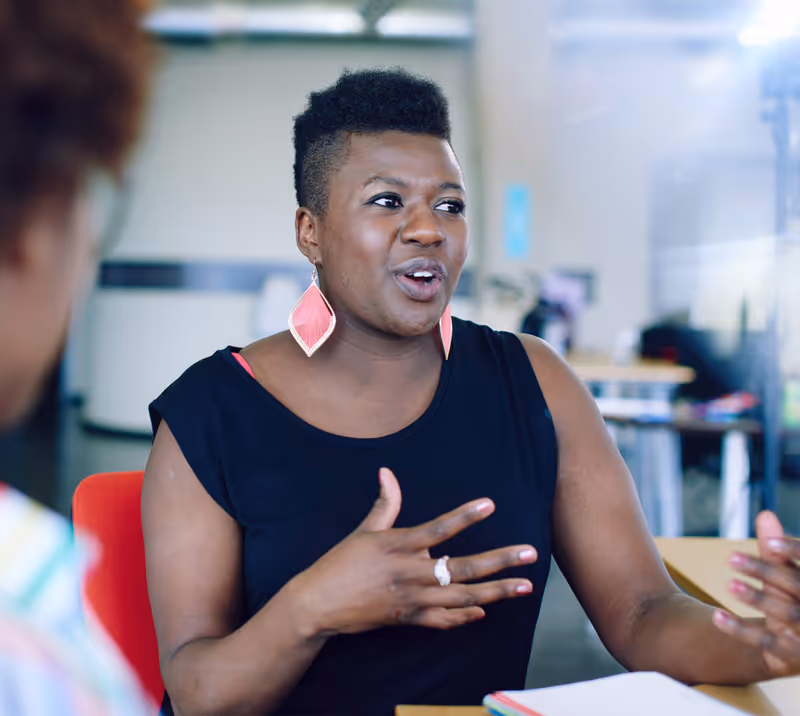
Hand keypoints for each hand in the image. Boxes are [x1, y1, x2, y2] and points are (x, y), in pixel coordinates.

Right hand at [288, 467, 537, 636]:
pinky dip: (464, 617)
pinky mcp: (408, 619)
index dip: (465, 516)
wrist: (318, 603)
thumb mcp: (364, 531)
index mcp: (399, 546)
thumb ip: (384, 503)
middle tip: (530, 554)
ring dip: (496, 592)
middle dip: (501, 561)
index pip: (439, 528)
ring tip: (523, 586)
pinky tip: (484, 610)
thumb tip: (386, 472)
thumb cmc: (341, 563)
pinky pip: (443, 620)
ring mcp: (412, 599)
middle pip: (463, 568)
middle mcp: (410, 573)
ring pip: (462, 597)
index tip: (490, 505)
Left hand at [712, 511, 799, 677]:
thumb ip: (775, 549)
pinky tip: (716, 616)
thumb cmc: (793, 599)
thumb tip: (765, 513)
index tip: (768, 542)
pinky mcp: (793, 656)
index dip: (794, 550)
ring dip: (758, 598)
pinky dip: (740, 630)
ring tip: (730, 584)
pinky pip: (767, 643)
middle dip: (766, 571)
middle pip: (796, 585)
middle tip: (731, 557)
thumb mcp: (785, 575)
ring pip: (787, 614)